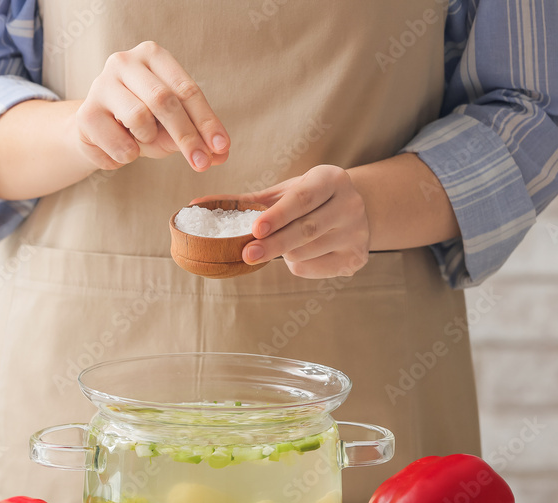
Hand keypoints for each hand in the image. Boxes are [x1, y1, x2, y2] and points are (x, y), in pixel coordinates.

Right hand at [74, 41, 229, 171]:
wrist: (94, 132)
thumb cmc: (139, 124)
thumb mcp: (171, 127)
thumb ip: (195, 137)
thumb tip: (220, 155)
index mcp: (152, 56)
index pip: (187, 89)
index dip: (207, 121)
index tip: (221, 148)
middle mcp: (125, 62)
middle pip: (164, 100)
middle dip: (187, 136)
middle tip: (201, 164)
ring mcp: (101, 84)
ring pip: (140, 119)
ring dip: (148, 141)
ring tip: (140, 141)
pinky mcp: (86, 113)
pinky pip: (120, 144)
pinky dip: (129, 157)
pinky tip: (121, 149)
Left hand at [194, 165, 369, 278]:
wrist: (355, 210)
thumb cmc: (310, 199)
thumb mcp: (285, 192)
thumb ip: (249, 200)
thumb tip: (200, 205)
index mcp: (332, 179)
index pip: (302, 199)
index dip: (277, 215)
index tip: (254, 228)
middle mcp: (351, 204)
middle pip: (305, 230)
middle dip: (273, 244)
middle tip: (247, 254)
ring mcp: (357, 233)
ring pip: (307, 252)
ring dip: (284, 254)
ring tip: (279, 245)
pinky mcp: (357, 258)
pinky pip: (314, 268)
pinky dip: (297, 265)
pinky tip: (298, 253)